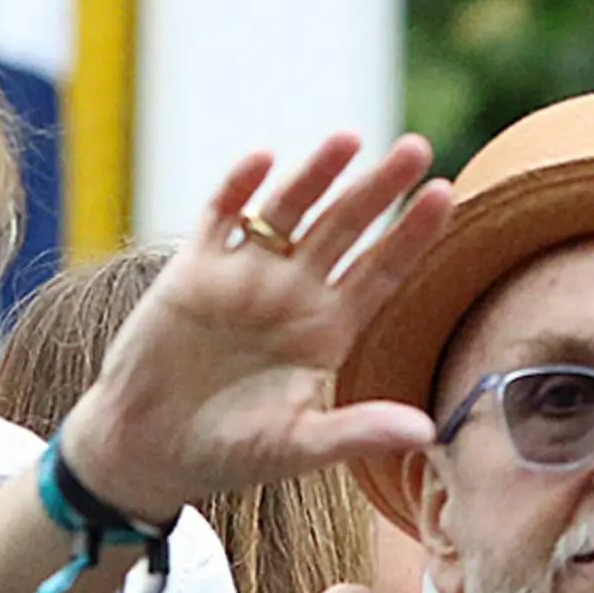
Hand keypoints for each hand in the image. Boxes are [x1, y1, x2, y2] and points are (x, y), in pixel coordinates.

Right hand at [51, 137, 454, 531]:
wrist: (147, 449)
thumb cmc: (228, 453)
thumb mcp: (297, 448)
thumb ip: (357, 432)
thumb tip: (428, 432)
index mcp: (327, 331)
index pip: (381, 272)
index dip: (412, 235)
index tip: (446, 195)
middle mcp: (293, 293)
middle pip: (344, 229)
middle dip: (378, 189)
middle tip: (416, 147)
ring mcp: (245, 276)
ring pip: (287, 212)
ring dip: (316, 175)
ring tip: (349, 139)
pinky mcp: (194, 271)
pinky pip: (220, 217)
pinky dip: (237, 189)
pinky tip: (262, 160)